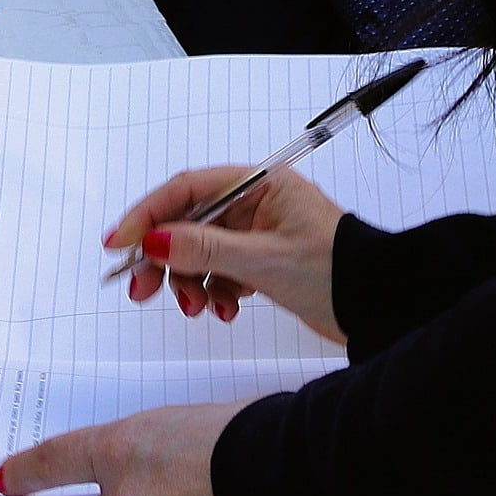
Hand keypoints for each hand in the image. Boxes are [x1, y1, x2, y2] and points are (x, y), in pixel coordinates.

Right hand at [105, 163, 347, 340]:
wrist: (377, 305)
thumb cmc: (335, 271)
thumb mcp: (263, 260)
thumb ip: (205, 249)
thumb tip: (154, 240)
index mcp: (262, 184)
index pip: (190, 188)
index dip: (149, 213)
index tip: (119, 243)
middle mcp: (258, 203)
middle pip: (190, 222)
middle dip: (165, 258)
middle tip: (141, 291)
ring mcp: (260, 234)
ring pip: (202, 253)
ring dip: (191, 282)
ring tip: (199, 309)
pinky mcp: (264, 263)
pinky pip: (222, 273)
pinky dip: (216, 292)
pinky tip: (227, 310)